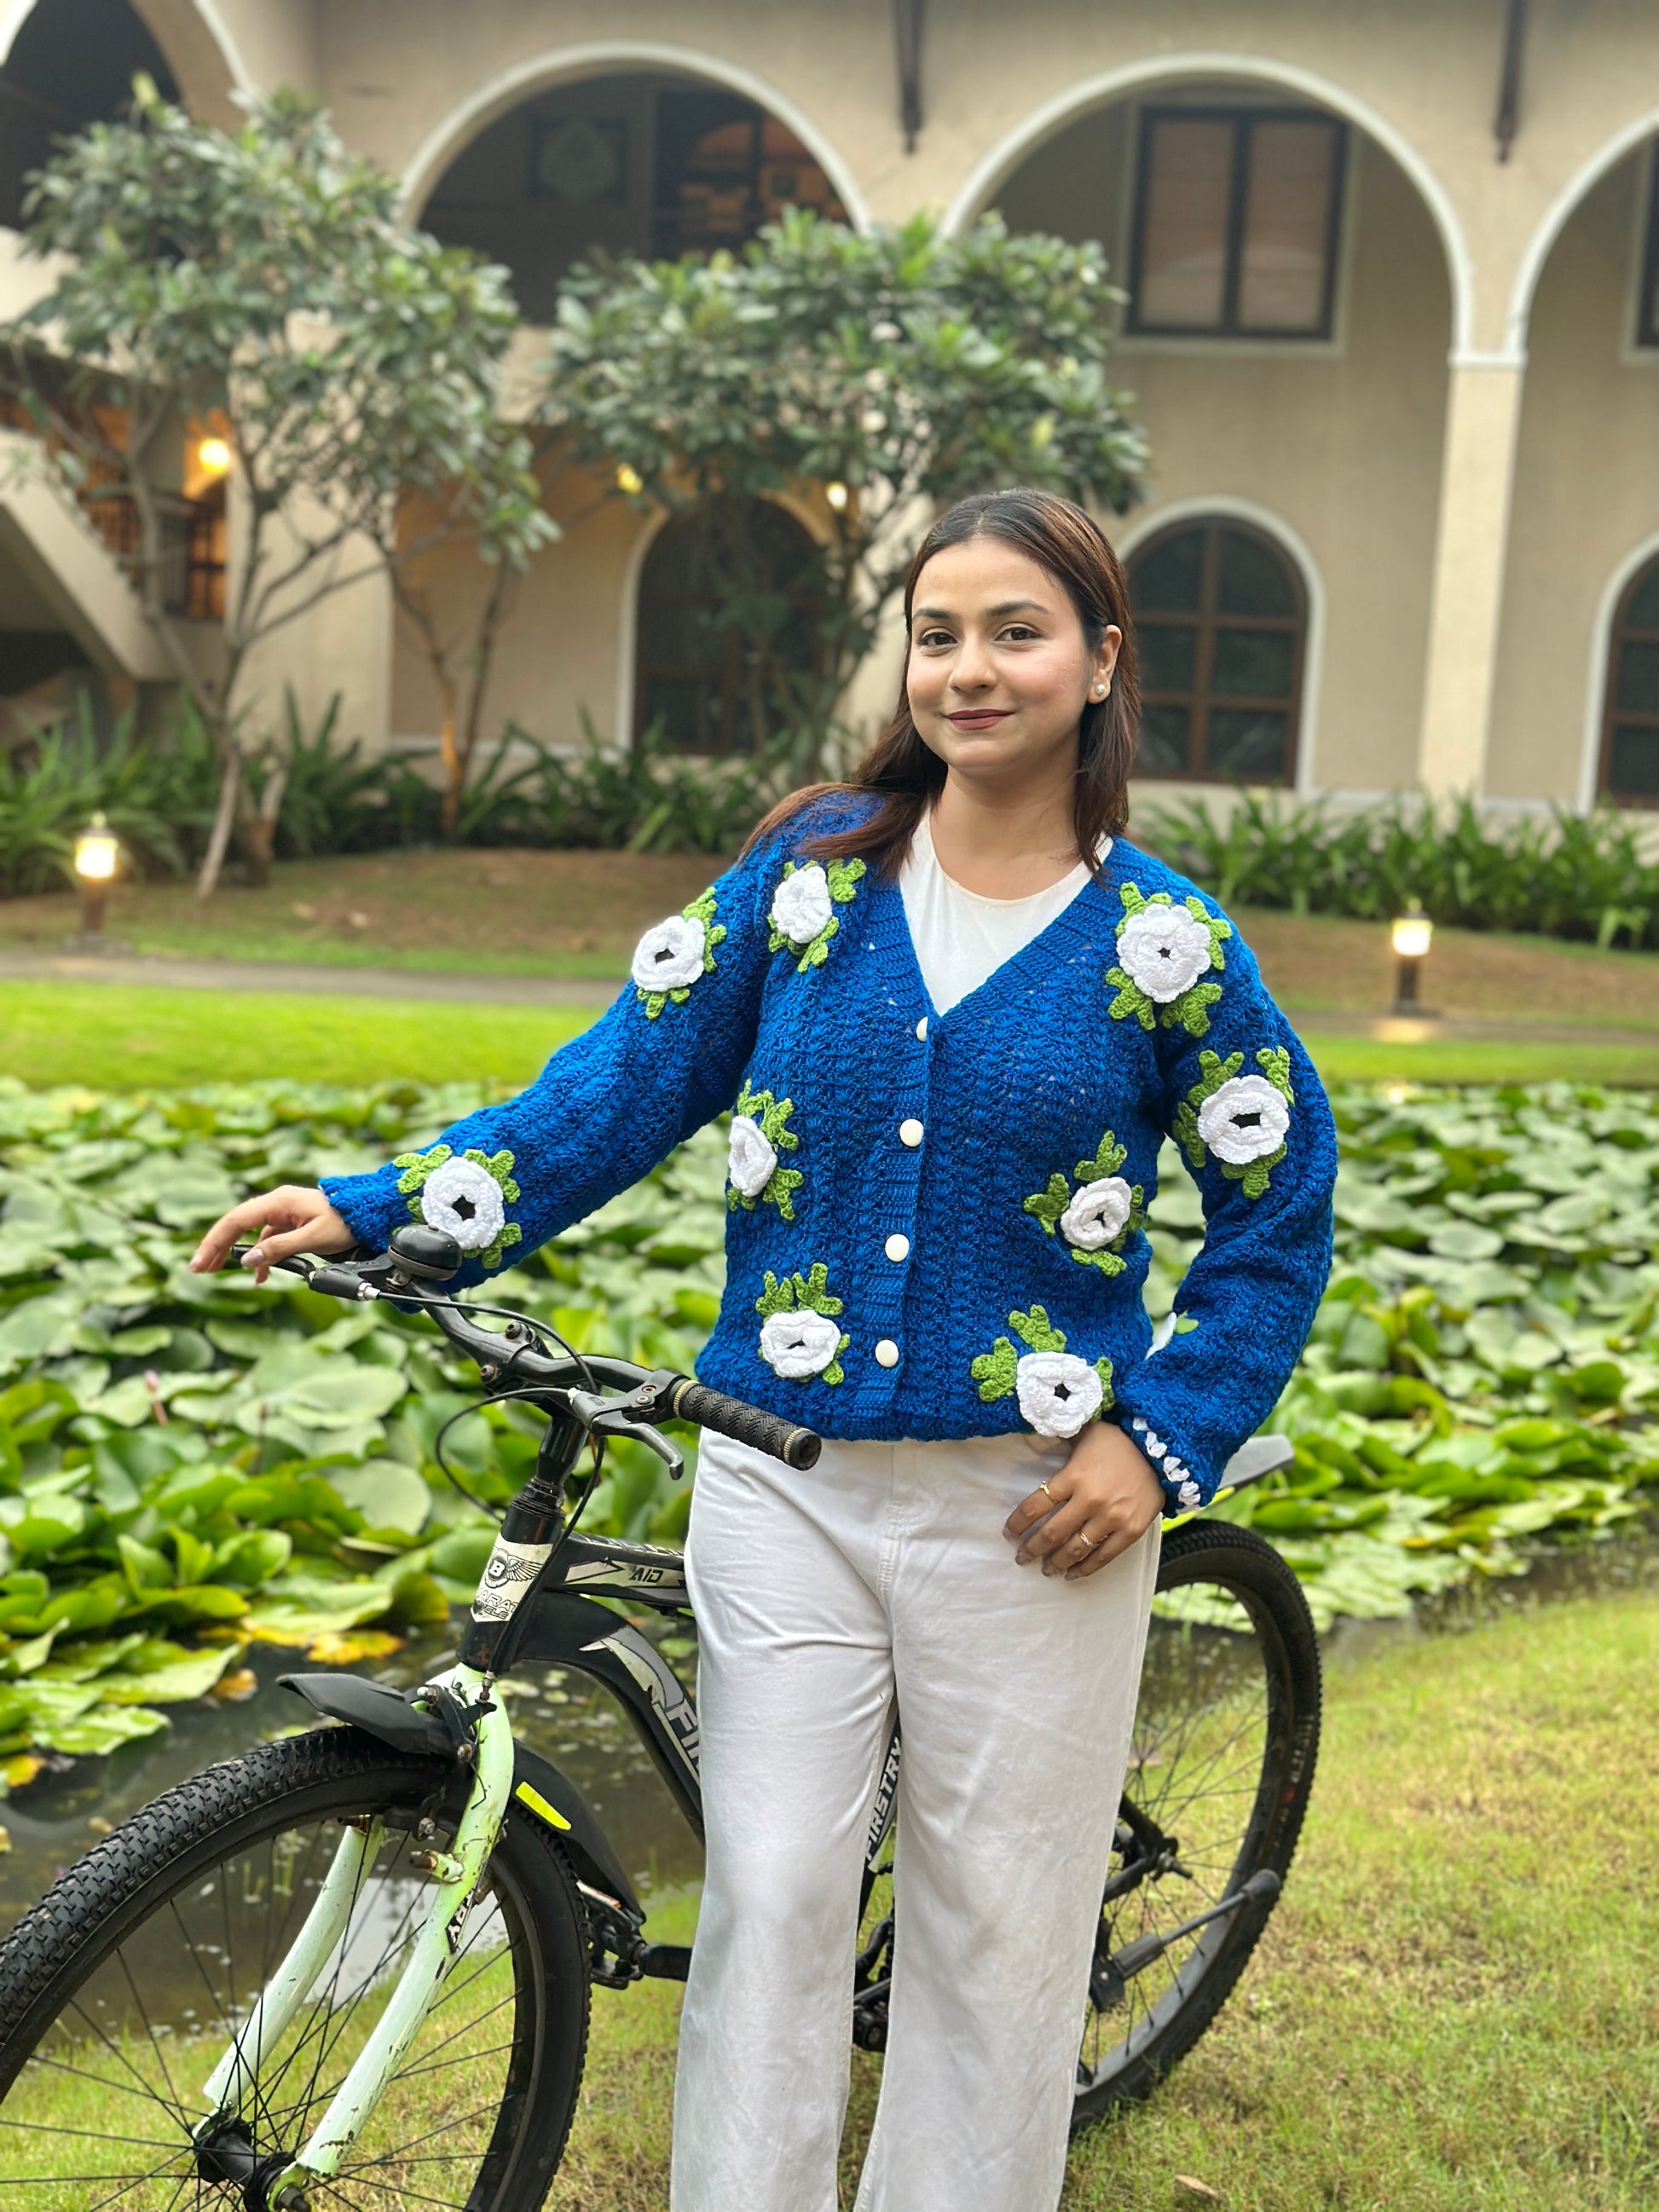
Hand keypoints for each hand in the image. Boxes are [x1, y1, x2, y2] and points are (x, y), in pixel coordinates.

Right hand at [189, 1185, 353, 1284]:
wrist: (370, 1213)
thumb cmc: (346, 1222)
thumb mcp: (313, 1238)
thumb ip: (280, 1249)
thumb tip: (249, 1261)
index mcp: (278, 1201)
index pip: (236, 1221)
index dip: (215, 1242)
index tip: (200, 1262)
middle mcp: (276, 1203)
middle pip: (237, 1224)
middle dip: (216, 1247)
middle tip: (198, 1269)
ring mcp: (283, 1212)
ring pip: (251, 1233)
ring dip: (236, 1253)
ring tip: (216, 1272)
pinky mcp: (291, 1222)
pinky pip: (268, 1239)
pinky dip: (261, 1256)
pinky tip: (259, 1276)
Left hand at [1004, 1421, 1164, 1578]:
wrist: (1162, 1449)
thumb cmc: (1118, 1439)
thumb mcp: (1085, 1431)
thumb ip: (1061, 1436)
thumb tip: (1037, 1430)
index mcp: (1074, 1476)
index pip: (1036, 1505)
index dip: (1018, 1523)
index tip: (1008, 1533)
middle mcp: (1090, 1500)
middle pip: (1052, 1533)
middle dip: (1032, 1548)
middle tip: (1022, 1557)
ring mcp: (1112, 1518)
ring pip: (1076, 1549)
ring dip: (1056, 1563)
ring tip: (1046, 1569)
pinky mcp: (1131, 1531)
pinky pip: (1104, 1556)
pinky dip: (1086, 1569)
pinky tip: (1073, 1574)